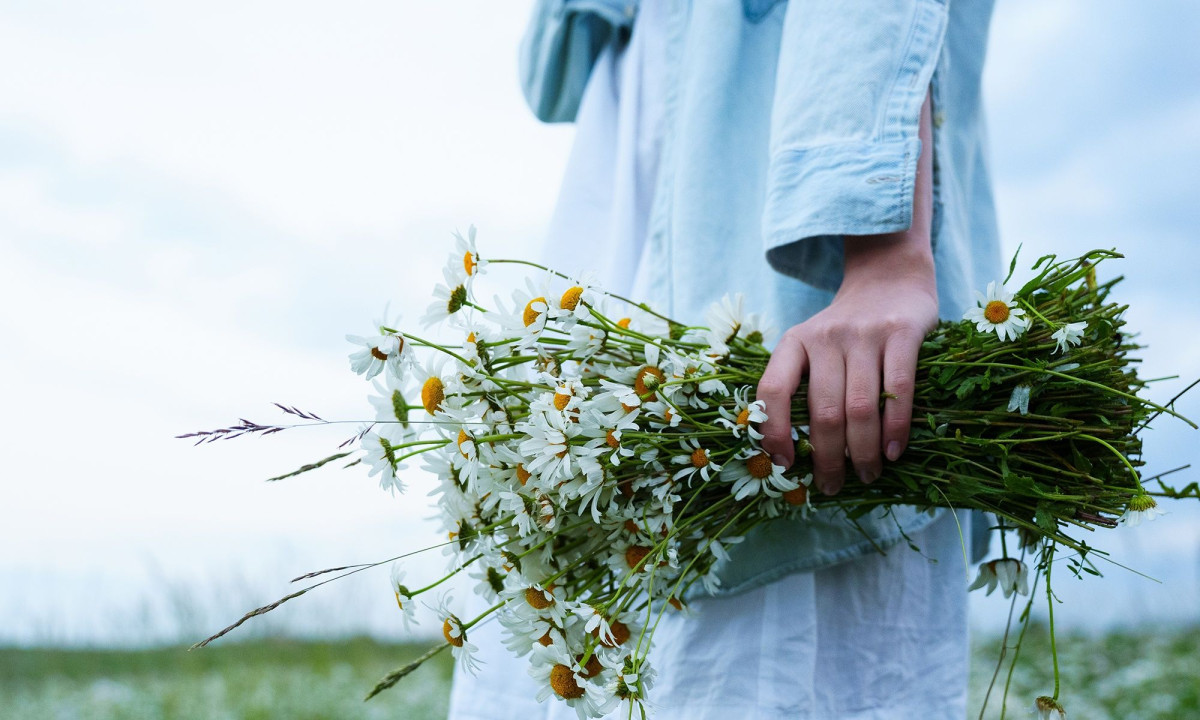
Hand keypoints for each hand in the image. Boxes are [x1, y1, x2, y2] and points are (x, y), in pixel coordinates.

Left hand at [756, 256, 936, 494]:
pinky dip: (896, 428)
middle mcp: (825, 337)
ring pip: (860, 407)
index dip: (774, 432)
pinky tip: (893, 452)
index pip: (772, 390)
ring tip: (866, 475)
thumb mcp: (810, 346)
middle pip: (823, 411)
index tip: (785, 465)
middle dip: (827, 459)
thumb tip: (791, 455)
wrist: (888, 278)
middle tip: (833, 487)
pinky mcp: (902, 333)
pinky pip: (899, 390)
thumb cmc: (844, 331)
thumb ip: (800, 387)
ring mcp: (864, 334)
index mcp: (793, 342)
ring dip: (863, 452)